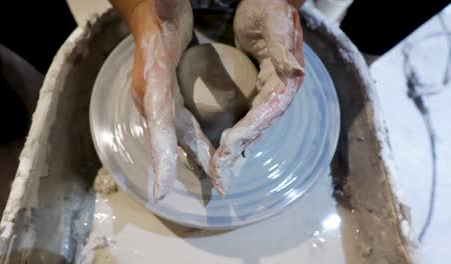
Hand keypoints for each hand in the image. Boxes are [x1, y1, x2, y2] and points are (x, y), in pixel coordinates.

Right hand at [126, 0, 223, 199]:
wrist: (152, 13)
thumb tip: (169, 55)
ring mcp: (156, 100)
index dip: (160, 154)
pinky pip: (182, 126)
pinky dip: (196, 143)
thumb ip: (165, 21)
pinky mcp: (166, 99)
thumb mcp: (164, 16)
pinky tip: (209, 155)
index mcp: (150, 80)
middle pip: (171, 137)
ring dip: (198, 157)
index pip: (157, 120)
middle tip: (217, 187)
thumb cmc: (159, 11)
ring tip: (220, 179)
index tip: (162, 188)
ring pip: (178, 135)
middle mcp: (150, 97)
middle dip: (187, 166)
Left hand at [214, 0, 304, 178]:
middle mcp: (281, 90)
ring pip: (256, 125)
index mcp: (288, 79)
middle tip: (221, 166)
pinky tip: (229, 145)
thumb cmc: (271, 9)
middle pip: (261, 125)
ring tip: (222, 163)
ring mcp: (271, 91)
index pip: (269, 112)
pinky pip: (250, 116)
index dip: (250, 130)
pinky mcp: (260, 89)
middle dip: (241, 146)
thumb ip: (283, 50)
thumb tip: (293, 73)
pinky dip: (241, 133)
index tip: (229, 146)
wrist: (268, 2)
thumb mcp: (276, 25)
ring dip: (240, 145)